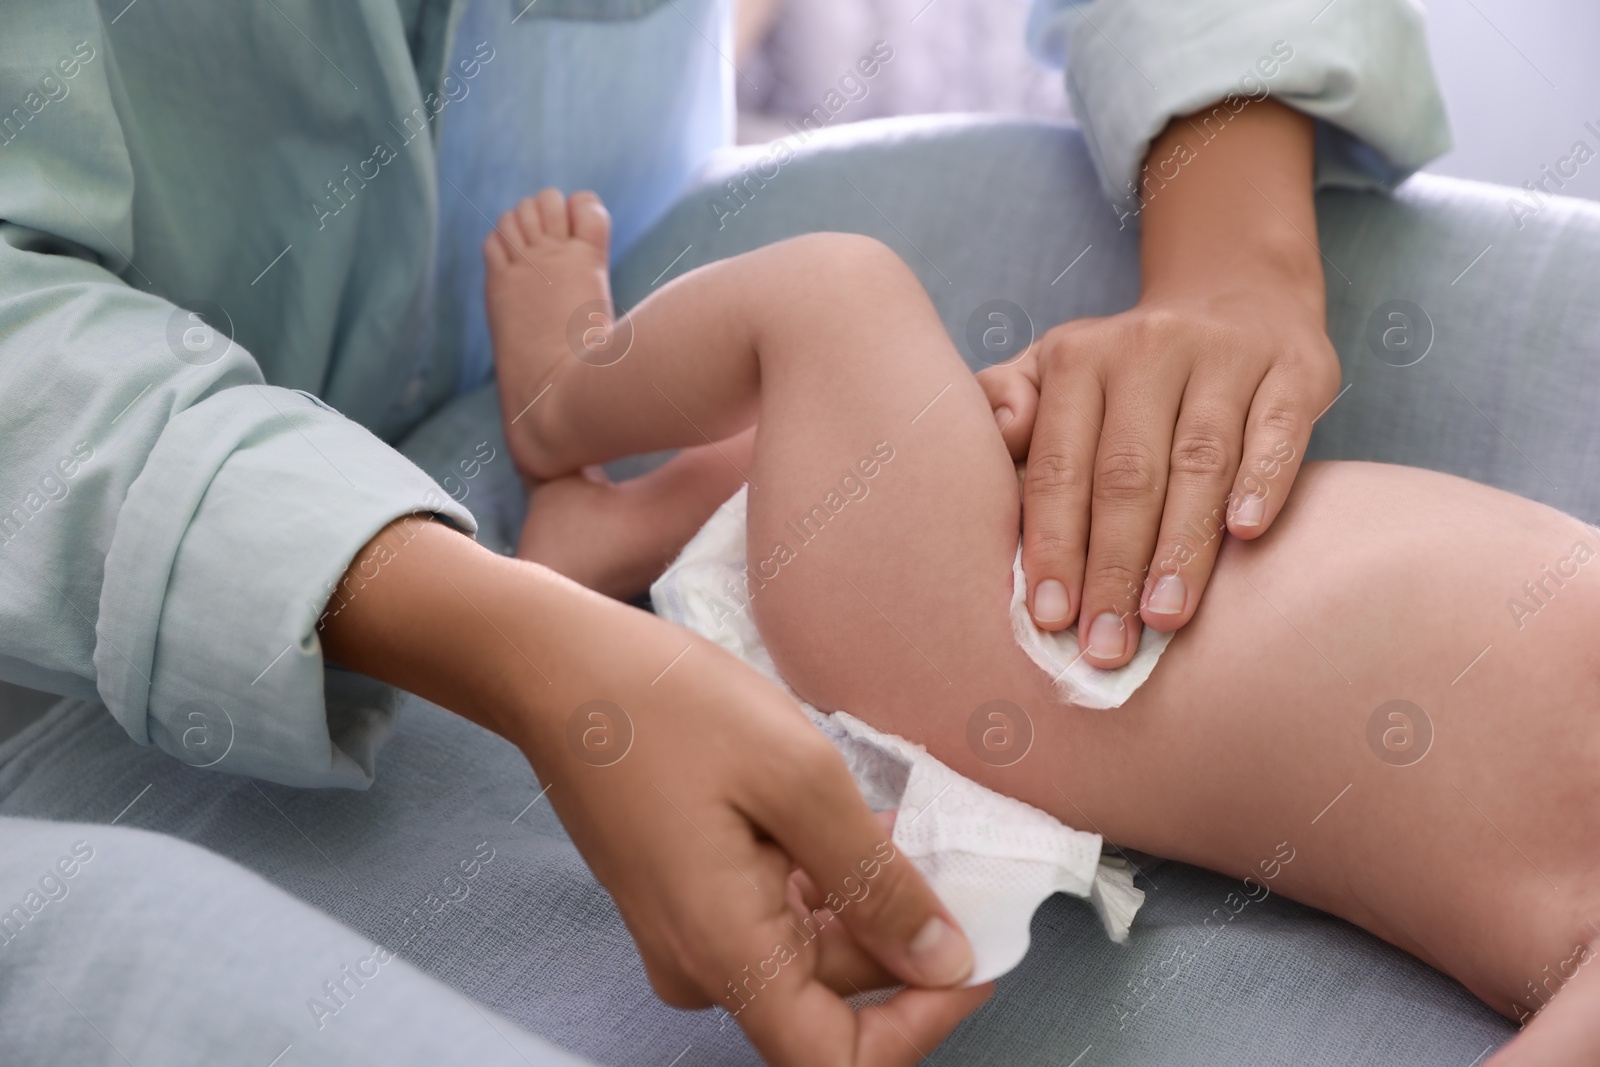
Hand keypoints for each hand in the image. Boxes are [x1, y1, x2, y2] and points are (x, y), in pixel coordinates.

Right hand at [321, 519, 989, 1065]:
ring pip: (810, 953)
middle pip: (832, 1000)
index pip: (838, 1060)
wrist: (558, 669)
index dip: (921, 1023)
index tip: (973, 956)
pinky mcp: (688, 899)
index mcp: (726, 953)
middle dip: (904, 939)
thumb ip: (878, 882)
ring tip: (903, 820)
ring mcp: (690, 934)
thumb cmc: (670, 709)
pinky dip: (825, 880)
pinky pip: (775, 916)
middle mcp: (703, 965)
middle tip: (955, 854)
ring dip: (868, 901)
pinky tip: (849, 819)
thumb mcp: (800, 781)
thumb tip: (946, 961)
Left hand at [979, 285, 1337, 661]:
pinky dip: (1262, 483)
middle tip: (1107, 645)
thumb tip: (993, 434)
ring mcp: (1226, 357)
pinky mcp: (1294, 371)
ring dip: (1181, 548)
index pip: (1061, 465)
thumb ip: (1005, 401)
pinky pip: (1278, 432)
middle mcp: (1149, 349)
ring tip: (1165, 619)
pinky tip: (1246, 535)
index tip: (1050, 618)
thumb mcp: (1054, 366)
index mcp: (1079, 359)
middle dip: (1113, 568)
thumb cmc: (1127, 366)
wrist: (1236, 291)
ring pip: (1200, 463)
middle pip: (1128, 474)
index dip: (1055, 544)